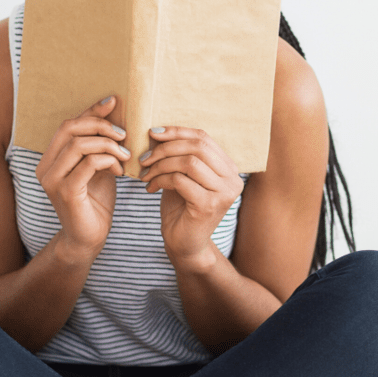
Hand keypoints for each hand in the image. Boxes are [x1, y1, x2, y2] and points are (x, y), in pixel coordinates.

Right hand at [36, 95, 130, 258]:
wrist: (89, 238)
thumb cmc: (95, 201)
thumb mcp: (99, 167)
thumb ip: (100, 146)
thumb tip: (114, 114)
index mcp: (50, 158)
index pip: (68, 124)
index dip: (91, 111)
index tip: (114, 103)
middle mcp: (45, 166)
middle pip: (70, 129)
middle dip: (101, 126)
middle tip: (124, 135)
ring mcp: (52, 179)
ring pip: (79, 145)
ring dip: (109, 145)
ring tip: (126, 155)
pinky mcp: (66, 192)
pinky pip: (89, 164)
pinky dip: (109, 161)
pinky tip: (121, 170)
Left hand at [138, 125, 244, 268]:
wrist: (185, 244)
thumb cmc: (182, 209)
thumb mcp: (183, 177)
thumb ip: (181, 156)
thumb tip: (159, 132)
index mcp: (229, 169)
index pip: (204, 138)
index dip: (177, 131)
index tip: (153, 133)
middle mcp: (233, 179)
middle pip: (198, 147)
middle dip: (166, 148)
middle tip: (144, 157)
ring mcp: (224, 193)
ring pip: (189, 162)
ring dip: (161, 165)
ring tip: (146, 174)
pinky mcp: (209, 205)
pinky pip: (180, 180)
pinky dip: (160, 180)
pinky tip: (150, 187)